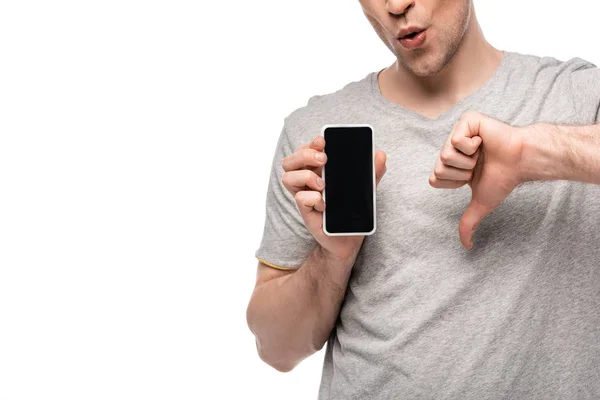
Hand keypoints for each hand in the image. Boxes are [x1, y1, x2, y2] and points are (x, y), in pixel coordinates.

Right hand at [282, 135, 386, 260]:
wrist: (349, 239)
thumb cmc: (352, 211)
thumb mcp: (365, 189)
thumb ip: (372, 172)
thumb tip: (380, 154)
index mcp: (317, 171)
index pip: (304, 151)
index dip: (310, 143)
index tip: (323, 140)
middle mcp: (306, 182)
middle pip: (290, 161)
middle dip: (304, 154)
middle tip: (324, 159)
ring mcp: (304, 196)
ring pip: (287, 177)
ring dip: (305, 175)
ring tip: (323, 185)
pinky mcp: (306, 212)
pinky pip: (300, 199)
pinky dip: (312, 198)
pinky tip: (325, 204)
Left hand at [430, 111, 525, 248]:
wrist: (521, 161)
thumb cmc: (503, 178)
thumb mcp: (481, 203)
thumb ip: (469, 223)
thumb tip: (467, 246)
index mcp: (451, 165)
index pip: (434, 179)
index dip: (454, 183)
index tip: (472, 178)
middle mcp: (451, 148)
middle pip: (438, 168)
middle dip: (461, 172)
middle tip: (479, 165)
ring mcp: (457, 133)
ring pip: (445, 155)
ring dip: (468, 160)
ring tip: (482, 154)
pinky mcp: (466, 121)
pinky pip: (456, 139)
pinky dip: (472, 145)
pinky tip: (484, 142)